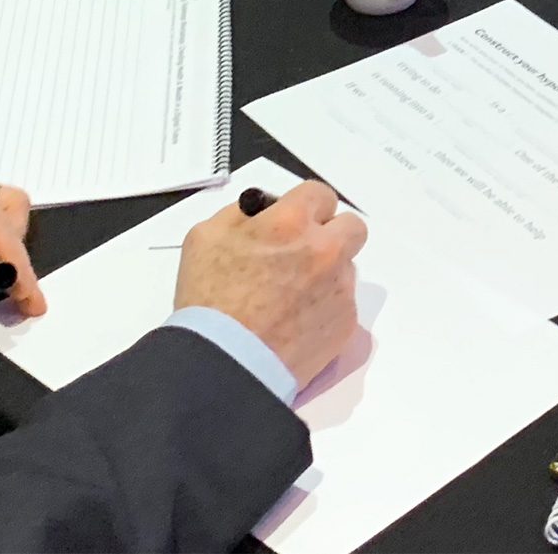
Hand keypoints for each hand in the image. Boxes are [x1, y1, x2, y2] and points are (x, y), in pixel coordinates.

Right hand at [173, 180, 367, 388]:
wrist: (226, 363)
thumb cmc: (208, 299)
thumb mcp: (205, 237)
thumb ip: (240, 214)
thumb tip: (262, 211)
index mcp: (292, 223)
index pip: (319, 194)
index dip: (304, 206)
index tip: (292, 221)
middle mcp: (325, 250)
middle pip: (351, 226)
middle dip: (331, 233)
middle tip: (304, 252)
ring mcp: (339, 287)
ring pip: (346, 267)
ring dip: (327, 272)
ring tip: (291, 295)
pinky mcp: (345, 322)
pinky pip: (342, 303)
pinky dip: (324, 308)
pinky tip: (295, 322)